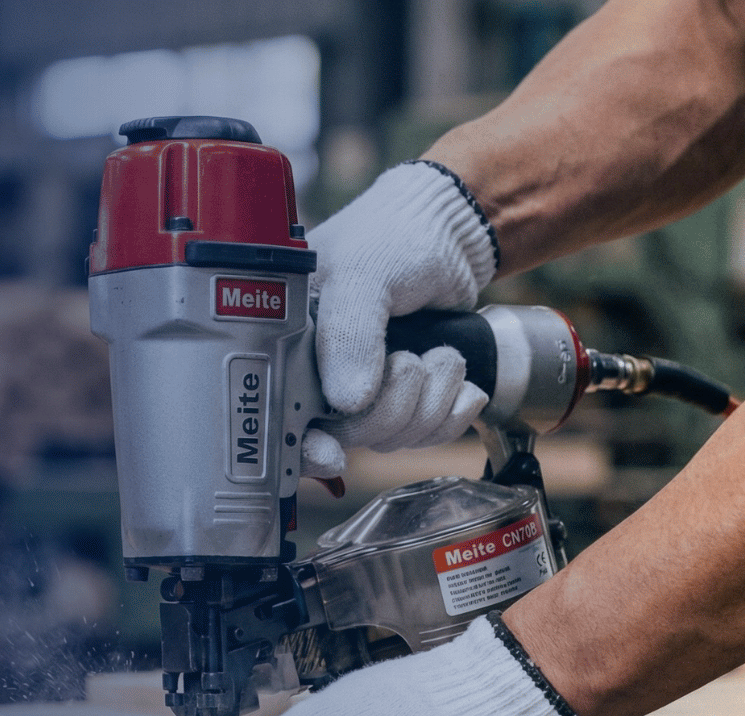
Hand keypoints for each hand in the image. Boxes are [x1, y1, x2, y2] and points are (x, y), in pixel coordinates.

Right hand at [300, 162, 498, 478]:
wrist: (451, 232)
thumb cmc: (392, 235)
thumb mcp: (363, 273)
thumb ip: (348, 334)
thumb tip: (346, 401)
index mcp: (290, 343)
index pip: (282, 417)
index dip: (305, 447)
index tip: (331, 454)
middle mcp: (322, 373)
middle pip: (348, 436)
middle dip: (394, 407)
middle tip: (412, 360)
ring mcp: (366, 389)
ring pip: (392, 438)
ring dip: (431, 403)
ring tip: (442, 355)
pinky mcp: (406, 396)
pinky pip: (426, 434)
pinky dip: (452, 412)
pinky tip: (461, 385)